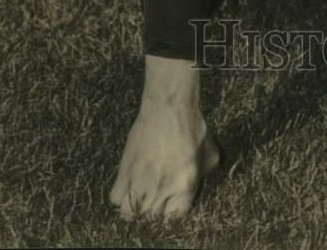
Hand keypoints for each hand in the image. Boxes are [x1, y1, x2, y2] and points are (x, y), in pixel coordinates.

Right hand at [109, 55, 219, 219]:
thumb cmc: (192, 127)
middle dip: (154, 210)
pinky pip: (115, 198)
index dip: (172, 211)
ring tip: (141, 195)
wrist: (169, 107)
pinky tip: (130, 185)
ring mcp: (141, 182)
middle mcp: (162, 189)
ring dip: (135, 207)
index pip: (175, 218)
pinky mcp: (124, 170)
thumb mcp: (210, 152)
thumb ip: (205, 175)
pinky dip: (121, 195)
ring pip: (129, 213)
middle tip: (156, 197)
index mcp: (185, 186)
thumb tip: (200, 183)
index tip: (171, 204)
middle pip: (151, 218)